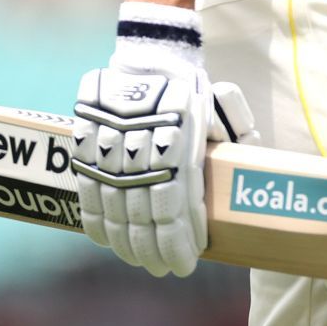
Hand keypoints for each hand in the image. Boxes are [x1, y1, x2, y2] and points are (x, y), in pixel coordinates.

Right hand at [71, 3, 256, 276]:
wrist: (149, 56)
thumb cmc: (189, 89)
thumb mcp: (217, 110)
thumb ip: (231, 142)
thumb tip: (239, 177)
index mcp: (176, 141)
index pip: (173, 207)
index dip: (177, 241)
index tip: (185, 263)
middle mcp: (140, 149)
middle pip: (142, 215)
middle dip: (153, 249)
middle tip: (162, 269)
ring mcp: (109, 149)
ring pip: (113, 209)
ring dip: (125, 242)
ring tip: (139, 261)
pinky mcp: (87, 145)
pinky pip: (87, 191)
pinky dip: (96, 220)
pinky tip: (106, 241)